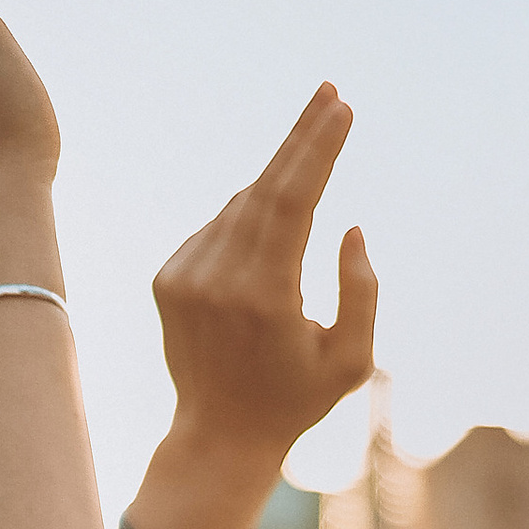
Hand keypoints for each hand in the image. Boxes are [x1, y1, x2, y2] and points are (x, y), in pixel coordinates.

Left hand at [151, 86, 379, 486]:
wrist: (218, 435)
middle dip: (300, 137)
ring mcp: (184, 276)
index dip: (317, 148)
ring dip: (277, 184)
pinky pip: (217, 229)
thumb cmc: (298, 399)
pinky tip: (268, 245)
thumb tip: (347, 226)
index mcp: (265, 297)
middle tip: (328, 93)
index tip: (341, 107)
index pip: (293, 201)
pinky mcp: (167, 278)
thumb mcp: (352, 360)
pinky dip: (247, 220)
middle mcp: (217, 279)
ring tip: (310, 166)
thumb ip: (361, 290)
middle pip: (263, 186)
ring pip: (239, 206)